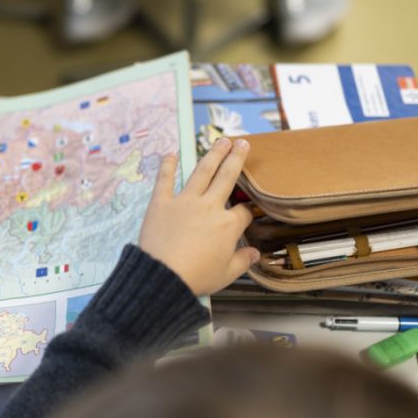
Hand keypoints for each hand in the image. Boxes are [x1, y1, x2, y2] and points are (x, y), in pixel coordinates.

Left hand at [139, 138, 258, 294]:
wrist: (163, 277)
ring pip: (202, 172)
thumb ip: (242, 261)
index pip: (243, 211)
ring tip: (221, 140)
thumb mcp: (226, 274)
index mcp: (227, 225)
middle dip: (236, 159)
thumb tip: (255, 253)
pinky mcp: (161, 203)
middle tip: (242, 142)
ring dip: (213, 154)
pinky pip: (165, 180)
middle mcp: (209, 207)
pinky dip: (167, 166)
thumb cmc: (197, 277)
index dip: (247, 211)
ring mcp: (185, 202)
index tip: (246, 213)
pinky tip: (170, 154)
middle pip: (227, 177)